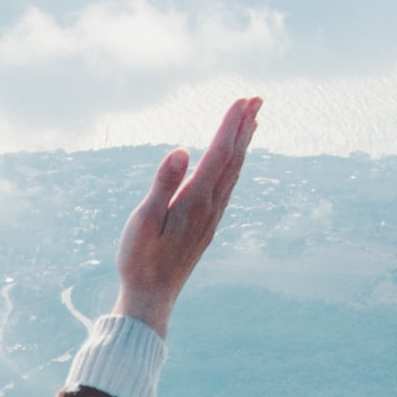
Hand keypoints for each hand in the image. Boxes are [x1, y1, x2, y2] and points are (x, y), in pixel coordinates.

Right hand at [114, 96, 260, 331]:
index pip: (219, 153)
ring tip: (253, 121)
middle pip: (234, 159)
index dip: (231, 124)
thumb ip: (163, 184)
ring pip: (235, 172)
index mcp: (196, 200)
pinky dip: (236, 165)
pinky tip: (235, 161)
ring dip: (244, 144)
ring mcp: (212, 217)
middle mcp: (211, 206)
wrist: (152, 297)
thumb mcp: (144, 220)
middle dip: (245, 127)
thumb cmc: (140, 259)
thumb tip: (182, 149)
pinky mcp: (208, 226)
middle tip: (257, 99)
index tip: (242, 99)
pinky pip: (228, 186)